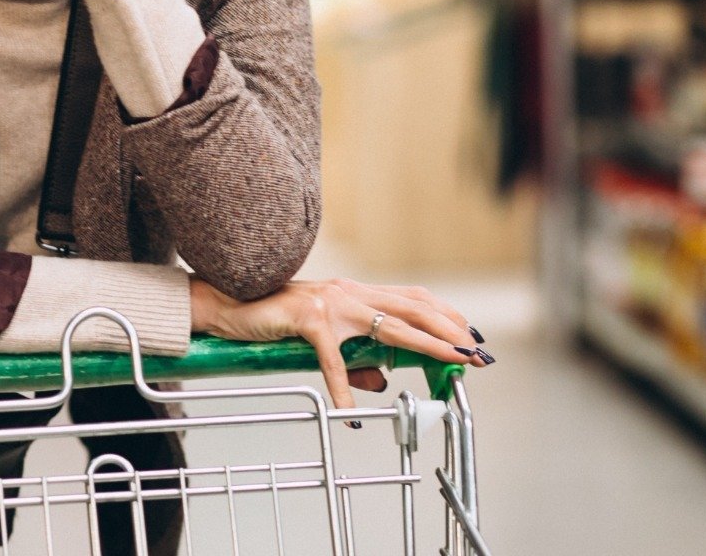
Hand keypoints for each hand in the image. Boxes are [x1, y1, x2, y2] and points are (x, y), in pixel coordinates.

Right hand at [188, 277, 489, 411]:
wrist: (229, 303)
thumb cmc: (274, 319)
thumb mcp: (322, 339)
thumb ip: (354, 361)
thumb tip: (381, 384)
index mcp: (355, 294)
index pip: (412, 298)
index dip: (446, 314)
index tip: (471, 335)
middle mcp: (349, 292)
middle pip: (413, 307)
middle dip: (450, 329)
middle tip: (476, 352)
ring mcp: (330, 303)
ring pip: (390, 324)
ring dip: (426, 344)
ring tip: (450, 360)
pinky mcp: (308, 320)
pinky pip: (332, 360)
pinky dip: (343, 388)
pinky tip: (348, 413)